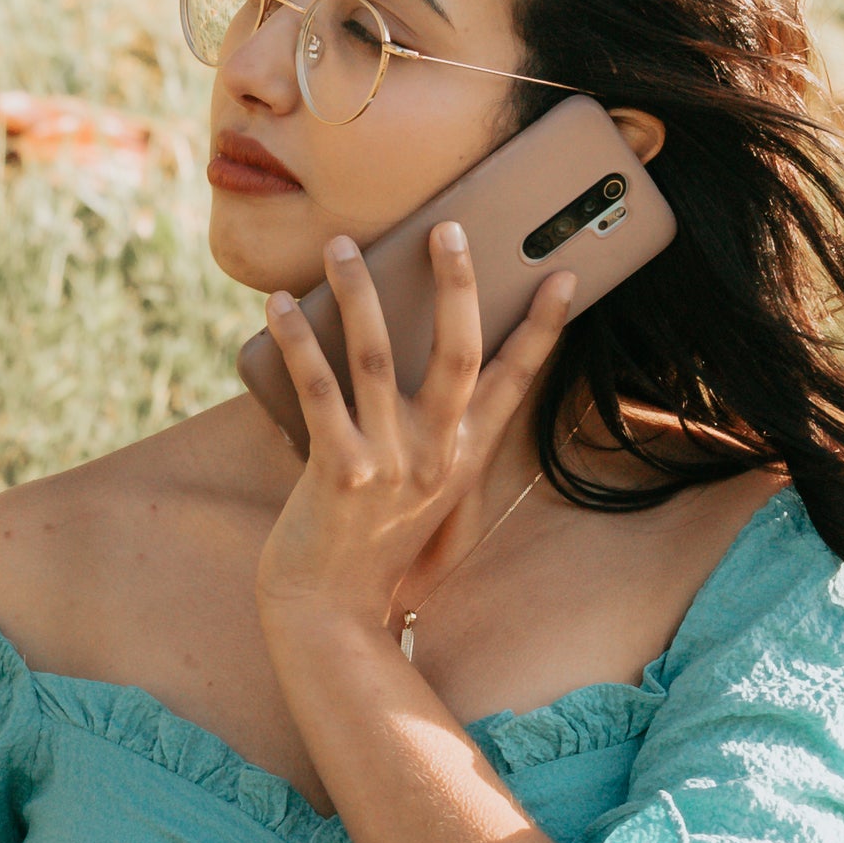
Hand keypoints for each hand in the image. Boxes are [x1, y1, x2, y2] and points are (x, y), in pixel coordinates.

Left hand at [251, 225, 576, 646]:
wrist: (332, 615)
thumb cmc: (377, 554)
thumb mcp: (433, 504)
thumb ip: (442, 450)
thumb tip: (440, 386)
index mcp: (467, 457)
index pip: (516, 379)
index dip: (543, 326)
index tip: (562, 276)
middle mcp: (438, 455)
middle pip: (458, 351)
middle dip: (457, 283)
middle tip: (446, 227)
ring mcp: (390, 463)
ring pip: (376, 356)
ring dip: (357, 291)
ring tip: (340, 244)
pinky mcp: (339, 471)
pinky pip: (317, 389)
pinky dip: (299, 340)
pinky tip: (280, 304)